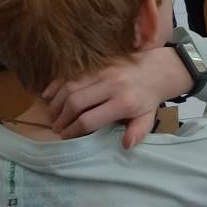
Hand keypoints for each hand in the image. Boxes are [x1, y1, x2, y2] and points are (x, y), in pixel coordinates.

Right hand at [43, 41, 186, 148]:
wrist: (158, 69)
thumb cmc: (149, 99)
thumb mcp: (148, 118)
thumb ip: (138, 131)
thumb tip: (126, 145)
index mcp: (124, 102)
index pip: (90, 119)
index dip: (73, 130)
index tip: (65, 136)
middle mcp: (112, 85)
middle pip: (75, 102)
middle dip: (61, 117)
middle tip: (56, 127)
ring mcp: (103, 70)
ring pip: (71, 86)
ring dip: (57, 102)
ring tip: (53, 115)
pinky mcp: (98, 62)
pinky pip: (72, 72)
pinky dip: (57, 83)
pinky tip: (48, 96)